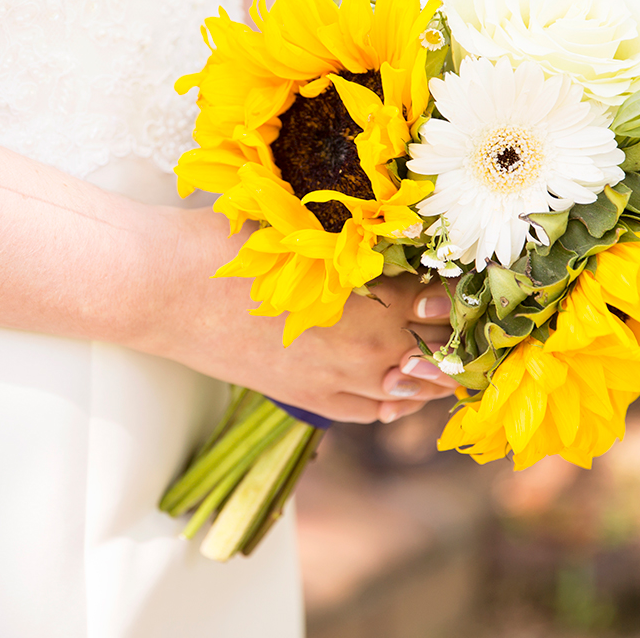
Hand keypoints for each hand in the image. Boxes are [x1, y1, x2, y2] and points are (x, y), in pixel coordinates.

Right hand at [136, 207, 459, 423]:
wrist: (167, 286)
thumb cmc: (232, 241)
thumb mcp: (308, 228)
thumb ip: (360, 240)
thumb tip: (403, 236)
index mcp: (373, 295)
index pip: (445, 301)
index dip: (462, 289)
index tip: (472, 274)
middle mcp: (367, 346)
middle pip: (439, 348)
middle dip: (456, 331)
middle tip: (471, 315)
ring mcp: (338, 379)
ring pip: (412, 387)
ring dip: (433, 368)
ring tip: (446, 349)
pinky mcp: (307, 397)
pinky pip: (371, 410)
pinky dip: (394, 399)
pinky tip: (400, 385)